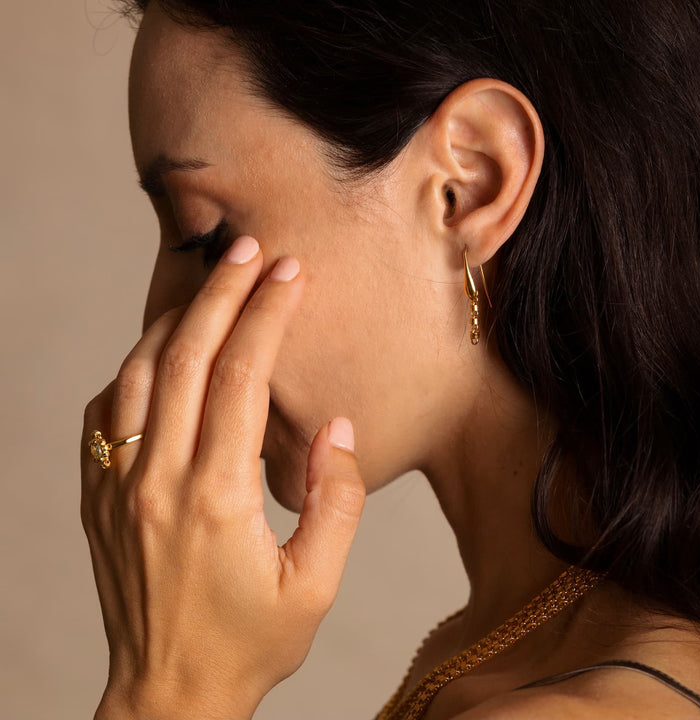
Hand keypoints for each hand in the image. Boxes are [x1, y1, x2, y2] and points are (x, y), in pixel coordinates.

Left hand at [81, 236, 365, 718]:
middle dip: (220, 291)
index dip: (266, 314)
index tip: (288, 274)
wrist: (166, 694)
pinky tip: (160, 350)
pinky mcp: (99, 494)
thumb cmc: (248, 644)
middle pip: (186, 356)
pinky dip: (134, 365)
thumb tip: (335, 429)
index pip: (241, 377)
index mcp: (216, 498)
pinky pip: (107, 409)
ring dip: (176, 318)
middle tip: (246, 249)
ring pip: (138, 372)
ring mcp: (118, 484)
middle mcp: (157, 480)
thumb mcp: (316, 585)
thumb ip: (336, 501)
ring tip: (208, 282)